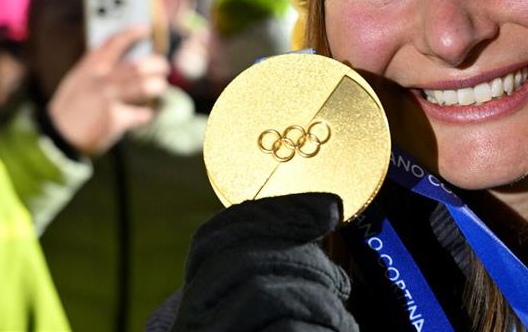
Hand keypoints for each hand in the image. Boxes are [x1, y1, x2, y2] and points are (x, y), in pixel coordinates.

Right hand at [47, 26, 169, 156]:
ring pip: (145, 87)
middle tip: (164, 67)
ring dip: (157, 86)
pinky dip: (147, 114)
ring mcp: (108, 99)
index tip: (146, 29)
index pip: (114, 42)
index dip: (132, 34)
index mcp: (90, 67)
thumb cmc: (71, 106)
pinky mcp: (115, 119)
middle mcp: (100, 79)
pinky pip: (142, 114)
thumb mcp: (78, 80)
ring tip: (159, 86)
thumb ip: (98, 68)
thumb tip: (131, 60)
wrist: (57, 136)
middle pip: (137, 66)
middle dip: (156, 64)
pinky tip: (146, 114)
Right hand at [172, 193, 358, 331]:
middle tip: (341, 285)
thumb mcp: (273, 308)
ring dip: (319, 299)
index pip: (213, 239)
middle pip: (240, 259)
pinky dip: (319, 328)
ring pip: (262, 292)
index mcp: (193, 305)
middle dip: (305, 260)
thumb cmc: (281, 329)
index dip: (272, 213)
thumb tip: (327, 208)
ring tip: (341, 321)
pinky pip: (284, 330)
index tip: (329, 209)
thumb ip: (277, 270)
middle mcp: (187, 322)